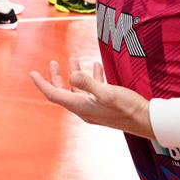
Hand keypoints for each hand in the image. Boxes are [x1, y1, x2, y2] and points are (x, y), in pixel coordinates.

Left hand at [30, 57, 153, 137]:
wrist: (147, 121)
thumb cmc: (128, 108)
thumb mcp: (107, 92)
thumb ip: (89, 82)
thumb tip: (72, 74)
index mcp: (81, 107)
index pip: (54, 95)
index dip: (42, 83)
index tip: (32, 73)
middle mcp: (85, 109)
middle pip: (63, 92)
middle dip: (56, 77)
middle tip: (53, 62)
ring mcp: (95, 109)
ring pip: (78, 90)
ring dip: (75, 75)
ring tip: (74, 59)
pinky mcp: (105, 106)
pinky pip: (92, 91)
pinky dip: (91, 78)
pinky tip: (96, 66)